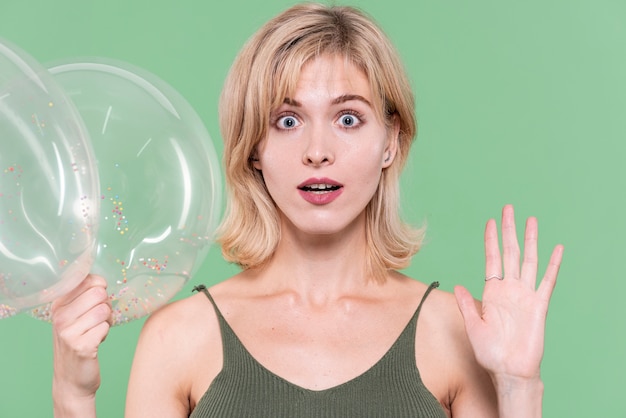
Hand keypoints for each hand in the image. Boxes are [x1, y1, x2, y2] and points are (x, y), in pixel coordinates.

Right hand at [51, 275, 111, 415]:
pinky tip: (96, 341)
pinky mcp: (81, 346)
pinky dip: (106, 333)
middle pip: (99, 293)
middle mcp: (60, 316)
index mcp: (58, 304)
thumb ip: (85, 296)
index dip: (100, 288)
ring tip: (96, 331)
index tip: (96, 301)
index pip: (88, 280)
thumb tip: (102, 281)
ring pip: (104, 310)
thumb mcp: (74, 316)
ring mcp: (68, 332)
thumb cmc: (78, 342)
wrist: (71, 379)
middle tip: (98, 320)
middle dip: (106, 305)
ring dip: (107, 321)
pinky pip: (105, 327)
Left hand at [454, 205, 562, 384]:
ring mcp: (525, 295)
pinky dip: (552, 265)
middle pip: (510, 253)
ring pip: (529, 261)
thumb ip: (466, 305)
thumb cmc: (489, 352)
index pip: (492, 259)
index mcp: (491, 292)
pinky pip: (547, 282)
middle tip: (508, 209)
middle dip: (509, 231)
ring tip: (531, 220)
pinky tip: (557, 249)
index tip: (490, 222)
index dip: (491, 240)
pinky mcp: (539, 306)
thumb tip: (456, 285)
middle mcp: (509, 289)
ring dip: (530, 241)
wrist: (509, 370)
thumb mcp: (473, 326)